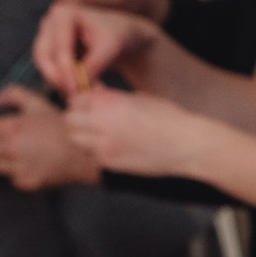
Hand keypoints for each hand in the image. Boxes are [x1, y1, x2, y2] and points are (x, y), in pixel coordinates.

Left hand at [0, 85, 99, 188]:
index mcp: (10, 128)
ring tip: (17, 155)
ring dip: (2, 159)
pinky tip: (30, 165)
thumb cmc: (59, 127)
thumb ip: (13, 94)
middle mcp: (10, 148)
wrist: (80, 152)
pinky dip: (17, 172)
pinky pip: (11, 178)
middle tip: (8, 143)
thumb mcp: (37, 102)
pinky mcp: (25, 181)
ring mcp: (17, 167)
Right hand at [33, 2, 157, 95]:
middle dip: (60, 79)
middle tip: (80, 96)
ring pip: (45, 66)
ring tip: (89, 92)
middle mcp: (49, 21)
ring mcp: (47, 35)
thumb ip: (94, 65)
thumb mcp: (111, 49)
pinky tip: (86, 89)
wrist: (122, 37)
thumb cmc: (118, 38)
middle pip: (43, 57)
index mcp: (63, 14)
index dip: (66, 72)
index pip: (58, 48)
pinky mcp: (50, 49)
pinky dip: (66, 82)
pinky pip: (51, 71)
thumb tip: (77, 84)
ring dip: (63, 83)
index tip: (78, 91)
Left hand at [62, 86, 211, 178]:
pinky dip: (96, 152)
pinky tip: (112, 148)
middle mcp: (101, 123)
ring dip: (83, 136)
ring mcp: (104, 145)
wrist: (186, 144)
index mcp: (107, 102)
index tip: (89, 105)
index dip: (81, 102)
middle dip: (77, 119)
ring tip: (99, 136)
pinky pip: (92, 156)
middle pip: (69, 119)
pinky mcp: (111, 163)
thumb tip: (95, 93)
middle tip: (90, 121)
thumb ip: (112, 98)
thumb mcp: (138, 98)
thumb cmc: (168, 118)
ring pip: (75, 140)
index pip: (75, 99)